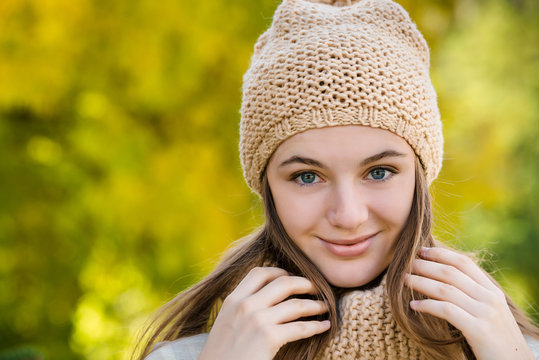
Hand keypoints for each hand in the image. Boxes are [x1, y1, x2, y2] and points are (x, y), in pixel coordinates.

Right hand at [198, 267, 330, 359]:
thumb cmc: (222, 354)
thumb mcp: (226, 322)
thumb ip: (242, 307)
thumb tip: (266, 298)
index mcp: (233, 299)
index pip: (259, 273)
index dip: (280, 272)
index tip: (291, 277)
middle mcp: (245, 306)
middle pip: (283, 282)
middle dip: (305, 283)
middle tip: (317, 288)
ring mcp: (257, 321)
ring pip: (296, 305)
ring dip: (316, 305)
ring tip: (325, 307)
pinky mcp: (268, 338)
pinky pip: (300, 327)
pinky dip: (316, 326)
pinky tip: (324, 326)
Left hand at [404, 247, 533, 359]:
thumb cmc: (497, 339)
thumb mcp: (490, 311)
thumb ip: (473, 295)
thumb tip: (445, 280)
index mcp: (492, 290)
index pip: (464, 262)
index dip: (441, 254)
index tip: (422, 250)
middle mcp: (490, 298)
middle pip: (450, 273)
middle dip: (425, 266)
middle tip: (406, 264)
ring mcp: (485, 313)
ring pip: (445, 289)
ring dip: (420, 282)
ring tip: (404, 280)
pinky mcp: (478, 330)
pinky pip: (446, 310)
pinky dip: (427, 306)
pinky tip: (413, 306)